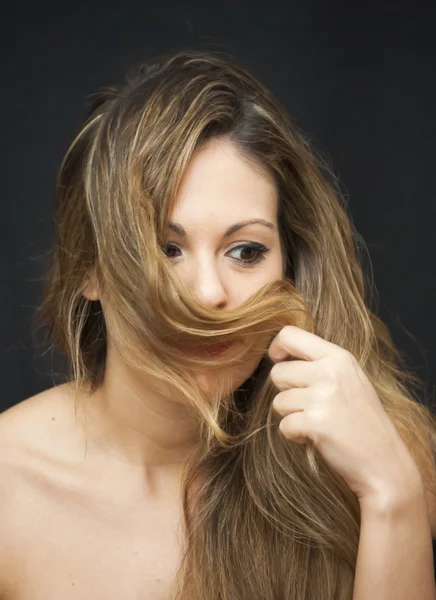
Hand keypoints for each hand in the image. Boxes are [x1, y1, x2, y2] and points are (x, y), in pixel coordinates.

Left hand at [268, 326, 421, 503]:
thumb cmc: (363, 420)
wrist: (384, 461)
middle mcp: (330, 372)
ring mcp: (322, 397)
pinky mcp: (314, 422)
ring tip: (318, 422)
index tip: (279, 361)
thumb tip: (280, 356)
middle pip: (278, 372)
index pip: (290, 335)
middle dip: (286, 392)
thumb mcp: (349, 378)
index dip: (277, 348)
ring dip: (292, 416)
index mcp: (338, 357)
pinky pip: (284, 425)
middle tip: (310, 405)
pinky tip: (317, 437)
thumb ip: (320, 363)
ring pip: (278, 401)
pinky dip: (295, 435)